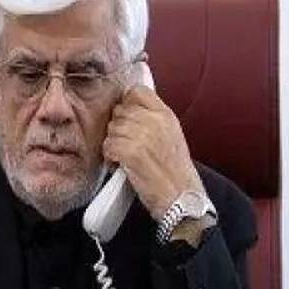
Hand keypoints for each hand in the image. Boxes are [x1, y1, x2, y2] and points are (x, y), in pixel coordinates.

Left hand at [102, 86, 203, 220]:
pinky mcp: (131, 152)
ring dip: (113, 144)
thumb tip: (129, 110)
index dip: (126, 103)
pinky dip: (110, 157)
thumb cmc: (175, 172)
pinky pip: (108, 145)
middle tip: (125, 145)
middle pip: (120, 111)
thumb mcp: (172, 136)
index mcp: (166, 114)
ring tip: (123, 157)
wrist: (181, 197)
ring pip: (111, 129)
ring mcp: (142, 135)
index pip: (137, 91)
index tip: (127, 118)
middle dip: (118, 128)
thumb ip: (154, 119)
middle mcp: (155, 121)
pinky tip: (119, 166)